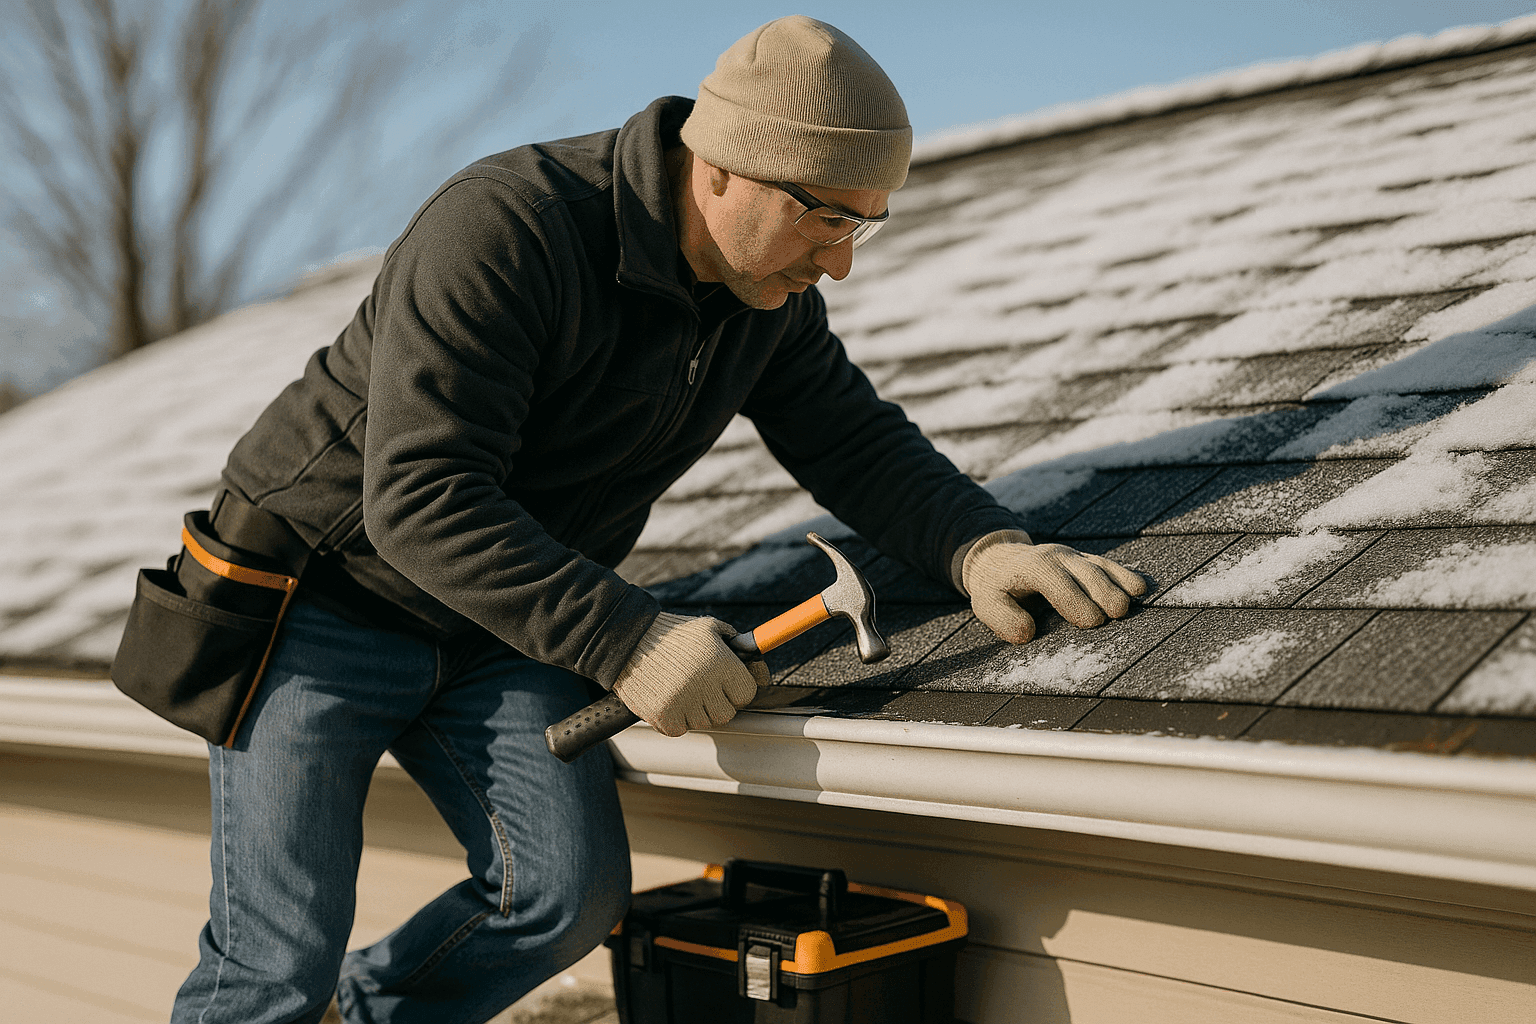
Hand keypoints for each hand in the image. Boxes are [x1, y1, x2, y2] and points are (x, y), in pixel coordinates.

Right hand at [611, 613, 767, 736]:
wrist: (626, 639)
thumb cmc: (672, 634)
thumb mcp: (710, 628)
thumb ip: (739, 648)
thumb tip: (762, 674)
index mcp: (720, 663)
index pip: (746, 694)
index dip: (737, 688)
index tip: (726, 683)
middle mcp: (704, 685)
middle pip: (727, 713)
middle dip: (718, 701)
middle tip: (701, 685)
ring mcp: (683, 704)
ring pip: (703, 723)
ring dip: (696, 711)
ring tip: (681, 687)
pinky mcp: (662, 717)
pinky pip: (680, 730)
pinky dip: (675, 719)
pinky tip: (667, 697)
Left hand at [962, 530, 1146, 643]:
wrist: (998, 559)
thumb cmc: (995, 587)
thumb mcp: (986, 605)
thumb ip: (1003, 619)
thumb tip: (1028, 633)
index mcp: (1032, 567)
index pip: (1056, 583)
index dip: (1075, 602)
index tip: (1092, 624)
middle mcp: (1055, 557)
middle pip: (1085, 572)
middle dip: (1103, 592)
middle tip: (1119, 615)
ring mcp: (1072, 556)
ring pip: (1100, 566)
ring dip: (1119, 582)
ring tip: (1137, 598)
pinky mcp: (1084, 560)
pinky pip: (1107, 565)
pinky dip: (1124, 574)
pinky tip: (1141, 587)